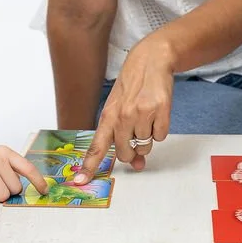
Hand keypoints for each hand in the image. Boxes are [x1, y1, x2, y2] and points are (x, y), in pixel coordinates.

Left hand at [73, 37, 174, 180]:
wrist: (150, 61)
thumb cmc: (131, 87)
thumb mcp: (119, 109)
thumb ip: (122, 136)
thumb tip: (137, 164)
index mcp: (108, 116)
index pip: (97, 146)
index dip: (89, 165)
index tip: (80, 181)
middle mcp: (123, 116)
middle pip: (126, 152)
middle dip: (133, 149)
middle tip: (136, 132)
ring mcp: (141, 113)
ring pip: (146, 145)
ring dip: (147, 137)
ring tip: (146, 116)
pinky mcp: (160, 110)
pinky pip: (161, 136)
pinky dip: (160, 129)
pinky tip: (156, 112)